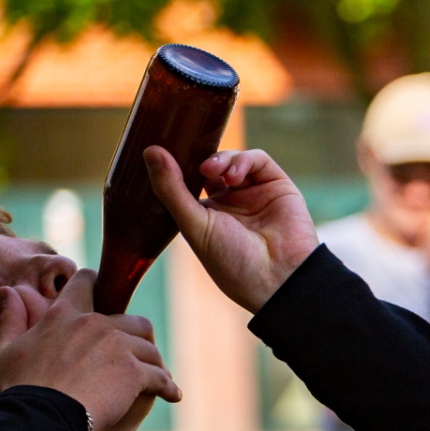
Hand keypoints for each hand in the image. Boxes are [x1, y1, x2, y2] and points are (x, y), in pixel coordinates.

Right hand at [0, 269, 180, 430]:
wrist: (42, 417)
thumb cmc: (21, 388)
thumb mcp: (5, 350)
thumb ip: (11, 318)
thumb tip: (7, 291)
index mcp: (64, 314)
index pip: (86, 283)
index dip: (97, 285)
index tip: (108, 294)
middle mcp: (94, 324)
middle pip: (134, 321)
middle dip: (139, 339)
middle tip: (141, 356)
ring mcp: (118, 346)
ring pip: (150, 349)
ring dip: (155, 365)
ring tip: (158, 379)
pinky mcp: (134, 372)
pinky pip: (161, 377)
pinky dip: (168, 387)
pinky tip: (173, 396)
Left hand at [145, 147, 317, 312]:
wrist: (279, 279)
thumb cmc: (234, 263)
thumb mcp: (193, 226)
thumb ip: (171, 189)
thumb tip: (150, 151)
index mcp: (209, 215)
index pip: (190, 180)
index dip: (179, 166)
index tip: (165, 155)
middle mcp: (233, 203)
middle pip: (212, 165)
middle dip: (200, 160)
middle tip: (196, 167)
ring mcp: (256, 194)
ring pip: (234, 159)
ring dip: (222, 158)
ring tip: (213, 171)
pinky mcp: (278, 187)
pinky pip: (259, 160)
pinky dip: (244, 160)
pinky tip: (234, 175)